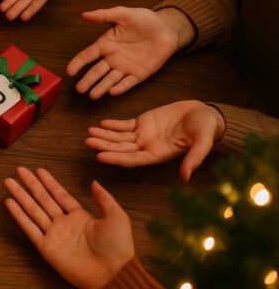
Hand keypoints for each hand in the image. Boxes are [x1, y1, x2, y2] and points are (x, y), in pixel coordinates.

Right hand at [4, 167, 132, 288]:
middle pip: (43, 199)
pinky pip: (30, 229)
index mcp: (80, 216)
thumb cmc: (118, 248)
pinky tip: (10, 203)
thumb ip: (104, 199)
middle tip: (19, 170)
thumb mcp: (117, 217)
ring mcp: (54, 235)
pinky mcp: (47, 248)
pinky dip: (19, 216)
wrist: (112, 273)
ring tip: (8, 182)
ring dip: (20, 196)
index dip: (49, 182)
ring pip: (33, 210)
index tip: (38, 170)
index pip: (60, 195)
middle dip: (30, 184)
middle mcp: (64, 223)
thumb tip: (94, 182)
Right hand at [66, 7, 191, 98]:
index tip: (70, 71)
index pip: (88, 55)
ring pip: (110, 79)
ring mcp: (125, 67)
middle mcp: (113, 58)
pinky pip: (128, 82)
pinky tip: (112, 92)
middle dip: (88, 80)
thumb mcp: (123, 14)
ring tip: (93, 95)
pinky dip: (120, 87)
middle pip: (97, 71)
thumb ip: (104, 15)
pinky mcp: (139, 74)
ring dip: (101, 87)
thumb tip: (84, 15)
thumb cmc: (144, 20)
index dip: (78, 63)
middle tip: (79, 89)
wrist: (166, 29)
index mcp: (106, 44)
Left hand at [86, 100, 225, 180]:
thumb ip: (194, 158)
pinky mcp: (143, 122)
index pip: (134, 159)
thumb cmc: (205, 130)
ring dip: (104, 136)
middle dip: (104, 146)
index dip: (117, 159)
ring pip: (120, 137)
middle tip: (87, 142)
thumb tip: (186, 177)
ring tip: (89, 133)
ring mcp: (144, 135)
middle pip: (122, 149)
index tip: (100, 157)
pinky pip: (125, 125)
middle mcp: (148, 147)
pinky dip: (113, 125)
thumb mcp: (203, 143)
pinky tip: (101, 123)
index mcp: (159, 155)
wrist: (205, 114)